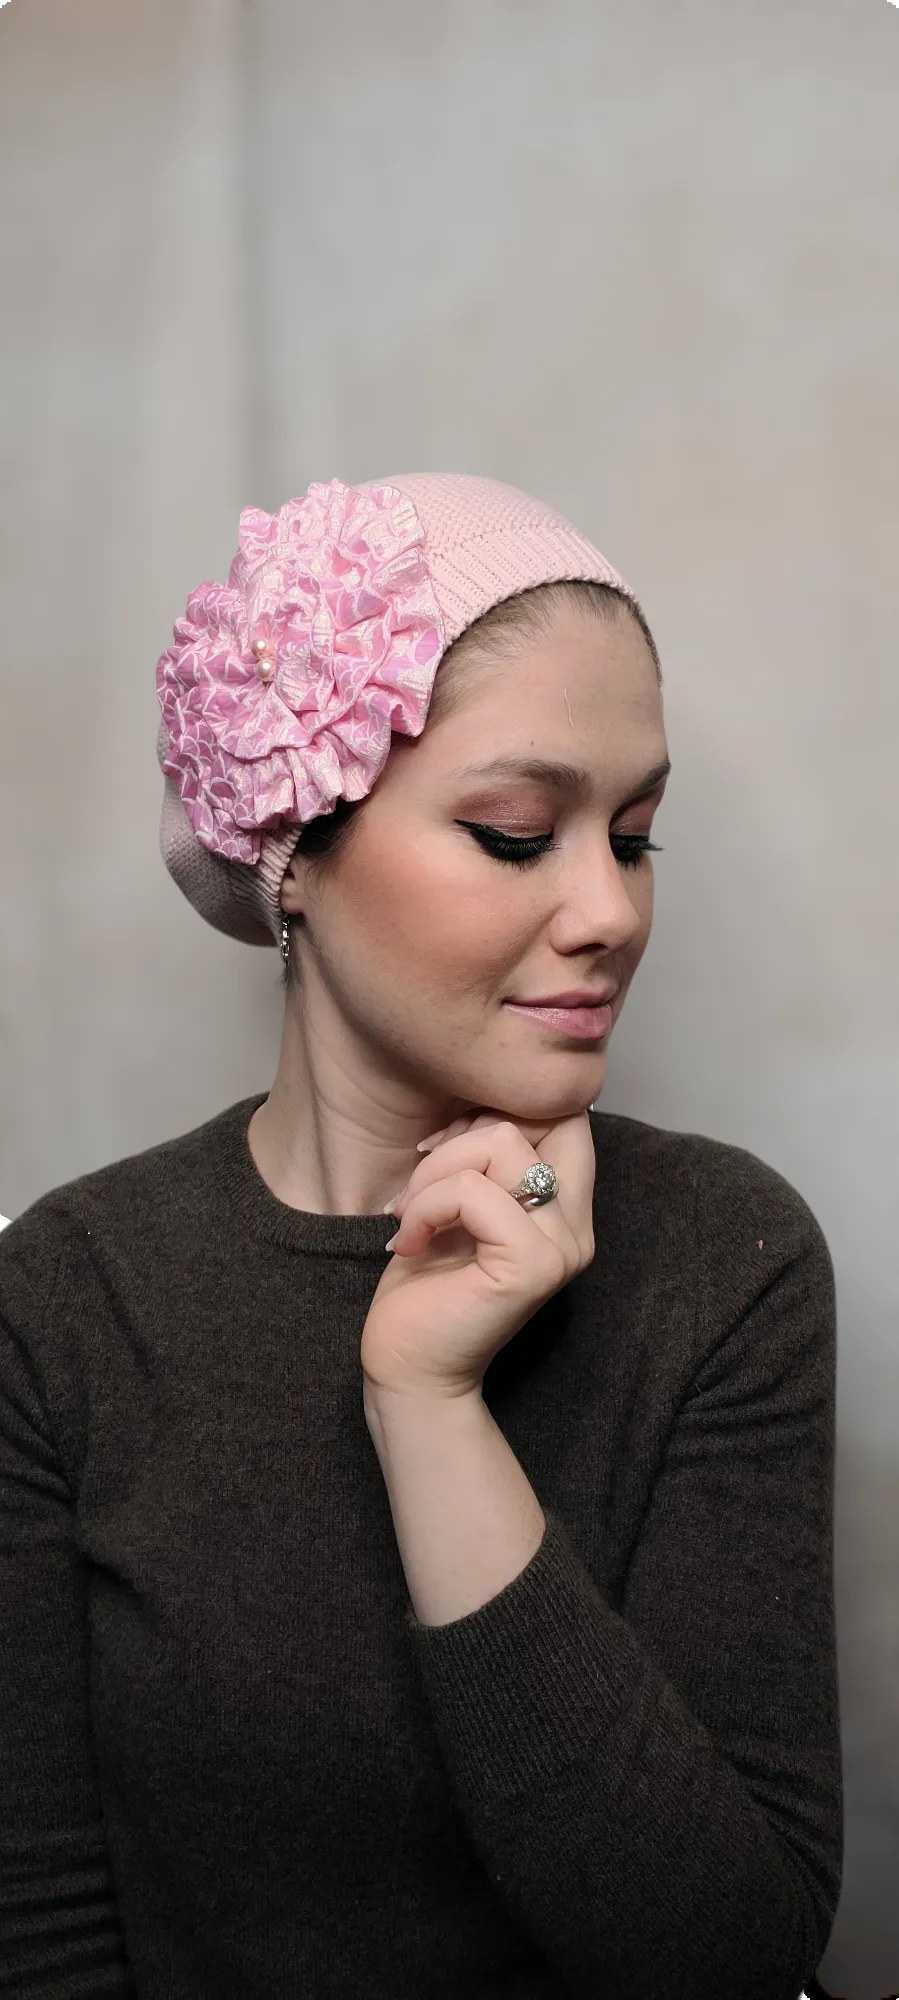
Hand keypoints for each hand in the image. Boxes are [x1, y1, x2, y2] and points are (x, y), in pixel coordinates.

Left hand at [360, 1108, 595, 1402]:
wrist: (409, 1367)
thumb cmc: (426, 1285)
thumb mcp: (460, 1203)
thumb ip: (488, 1160)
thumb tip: (481, 1103)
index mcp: (567, 1209)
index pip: (565, 1111)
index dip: (499, 1109)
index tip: (443, 1150)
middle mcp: (576, 1227)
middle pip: (538, 1114)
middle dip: (463, 1133)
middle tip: (422, 1183)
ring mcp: (560, 1248)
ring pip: (501, 1143)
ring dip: (435, 1172)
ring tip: (412, 1216)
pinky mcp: (531, 1267)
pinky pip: (473, 1192)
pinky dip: (428, 1205)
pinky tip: (411, 1241)